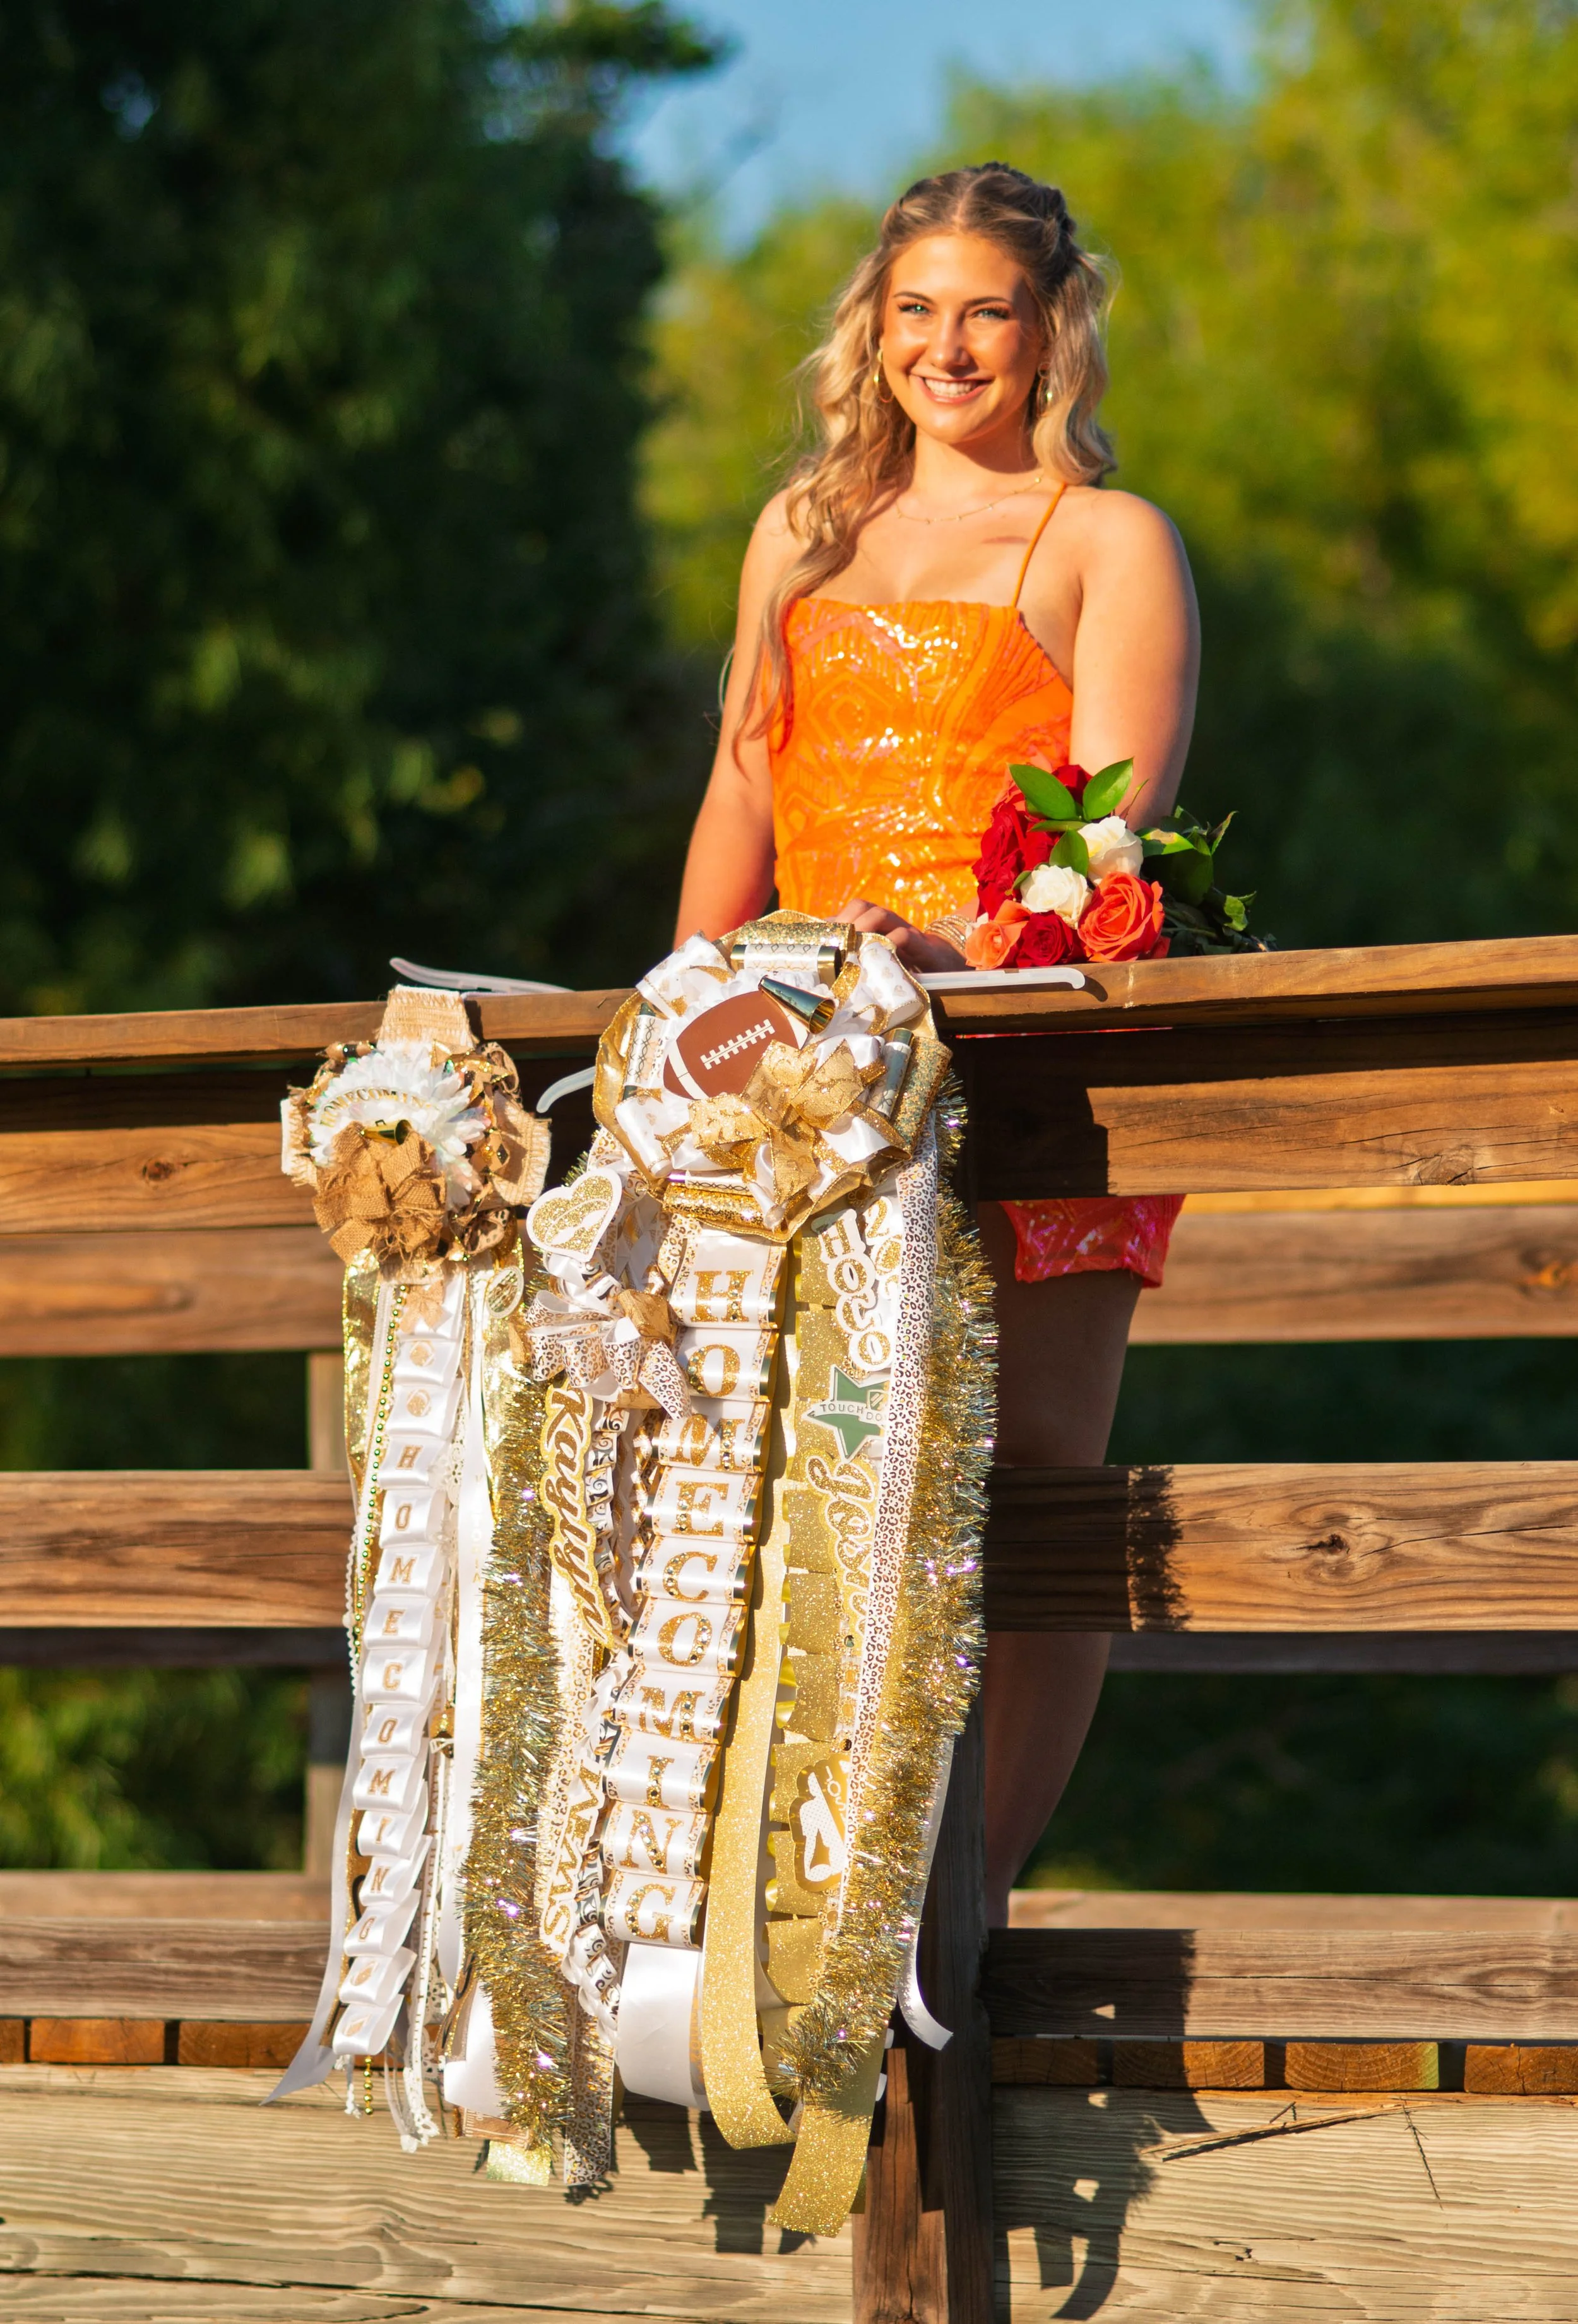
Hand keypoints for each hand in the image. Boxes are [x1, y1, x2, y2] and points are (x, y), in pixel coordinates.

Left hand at [833, 897, 965, 973]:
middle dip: (846, 921)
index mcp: (874, 925)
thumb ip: (855, 961)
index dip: (833, 922)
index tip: (819, 939)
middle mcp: (887, 923)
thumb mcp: (877, 964)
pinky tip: (881, 956)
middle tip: (837, 945)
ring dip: (864, 927)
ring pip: (880, 914)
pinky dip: (892, 942)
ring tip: (853, 947)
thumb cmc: (906, 967)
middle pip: (861, 906)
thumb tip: (823, 967)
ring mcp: (903, 930)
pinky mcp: (921, 944)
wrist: (945, 967)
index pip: (849, 912)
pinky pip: (905, 935)